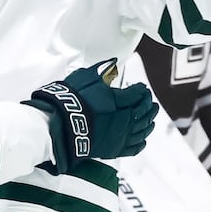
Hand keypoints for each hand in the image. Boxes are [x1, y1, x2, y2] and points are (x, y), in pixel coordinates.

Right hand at [25, 60, 159, 174]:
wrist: (58, 126)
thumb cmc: (70, 100)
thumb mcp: (85, 78)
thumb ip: (102, 70)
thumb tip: (113, 62)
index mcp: (119, 101)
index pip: (138, 94)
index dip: (141, 90)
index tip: (141, 88)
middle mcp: (124, 119)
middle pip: (144, 112)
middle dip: (149, 106)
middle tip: (152, 103)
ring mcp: (120, 136)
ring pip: (142, 130)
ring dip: (149, 123)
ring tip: (151, 119)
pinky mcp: (113, 150)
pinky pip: (133, 148)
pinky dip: (140, 143)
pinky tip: (143, 139)